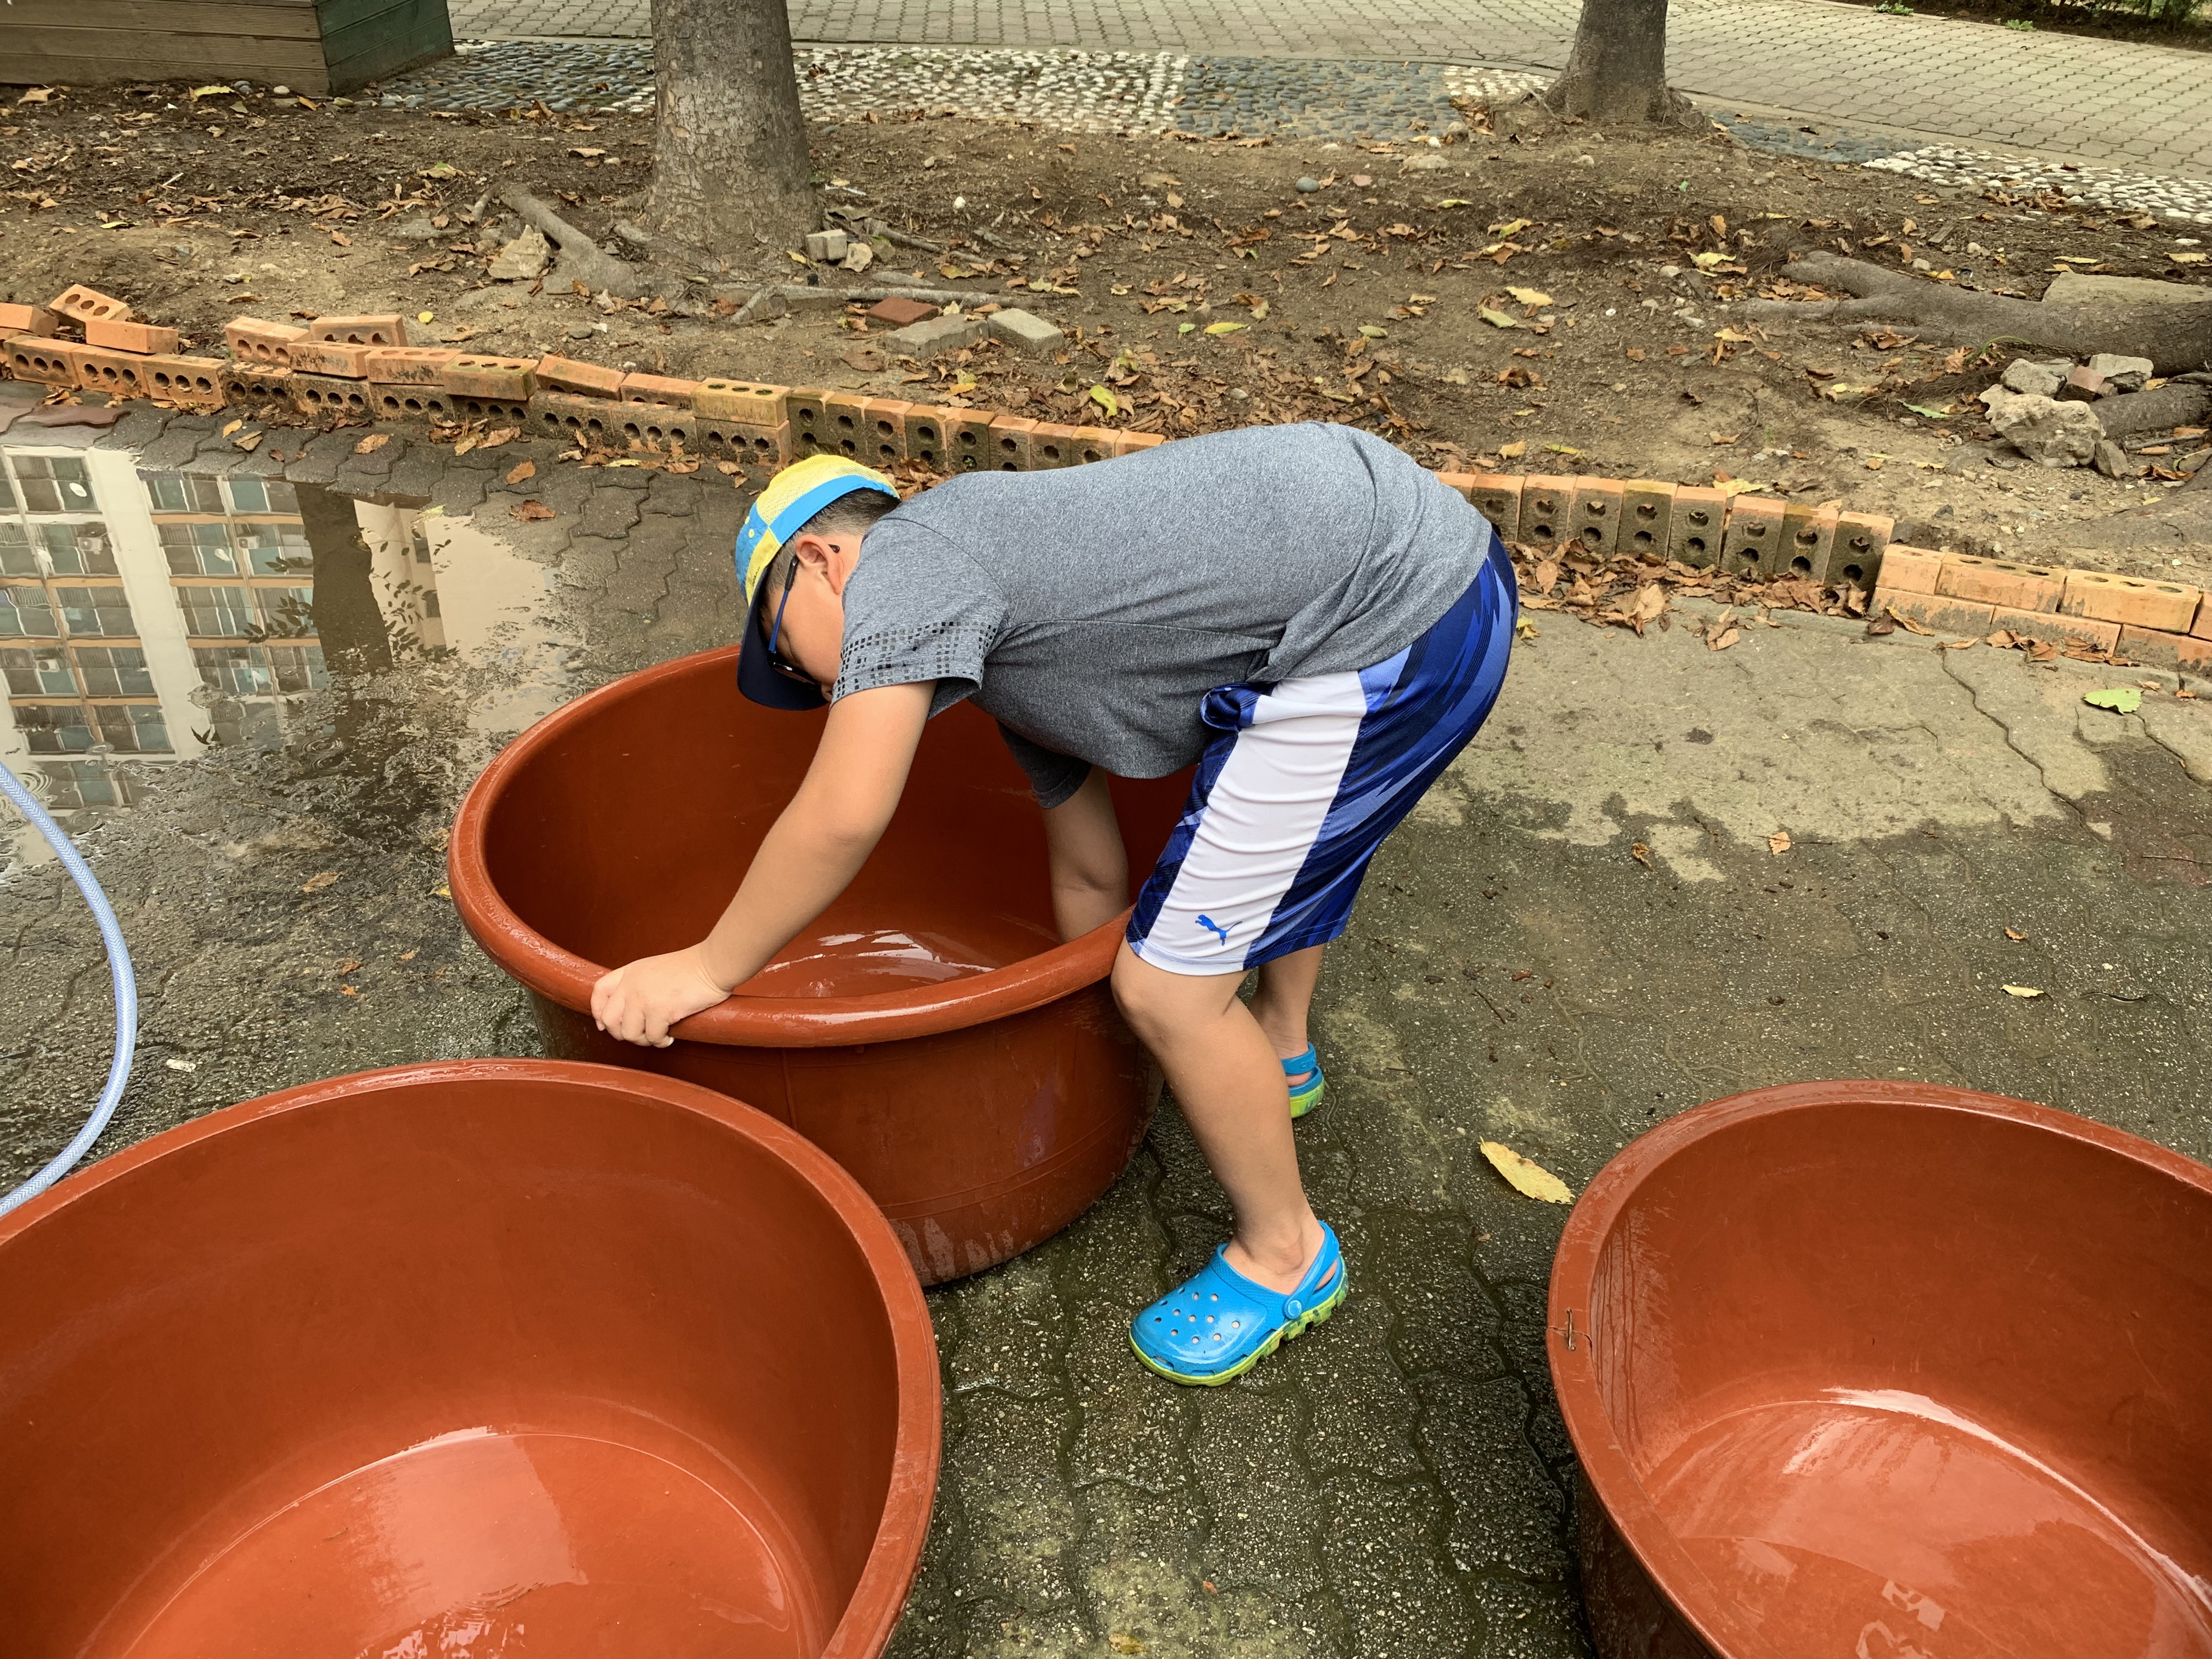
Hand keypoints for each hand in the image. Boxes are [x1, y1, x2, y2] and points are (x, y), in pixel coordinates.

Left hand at [590, 945, 730, 1047]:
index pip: (599, 991)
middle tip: (638, 1034)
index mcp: (630, 972)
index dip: (597, 1011)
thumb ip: (638, 984)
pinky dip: (661, 1041)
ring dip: (643, 1040)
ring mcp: (644, 999)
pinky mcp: (660, 1011)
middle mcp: (631, 985)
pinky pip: (652, 1037)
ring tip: (658, 1035)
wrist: (711, 965)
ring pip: (629, 1033)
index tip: (604, 1024)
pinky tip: (670, 1036)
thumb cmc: (691, 967)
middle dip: (621, 1033)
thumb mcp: (654, 969)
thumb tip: (628, 1010)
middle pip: (608, 1019)